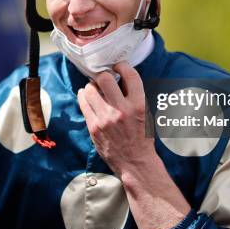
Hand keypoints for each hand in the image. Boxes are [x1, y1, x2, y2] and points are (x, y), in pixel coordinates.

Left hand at [77, 62, 155, 176]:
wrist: (135, 162)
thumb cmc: (142, 137)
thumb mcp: (146, 114)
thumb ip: (135, 96)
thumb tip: (121, 78)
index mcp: (139, 105)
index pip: (130, 75)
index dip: (122, 66)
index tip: (118, 67)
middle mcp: (122, 110)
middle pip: (105, 78)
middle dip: (103, 74)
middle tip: (103, 77)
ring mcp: (106, 119)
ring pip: (90, 89)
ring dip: (91, 85)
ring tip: (94, 88)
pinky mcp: (94, 127)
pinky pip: (83, 104)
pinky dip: (84, 96)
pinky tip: (86, 96)